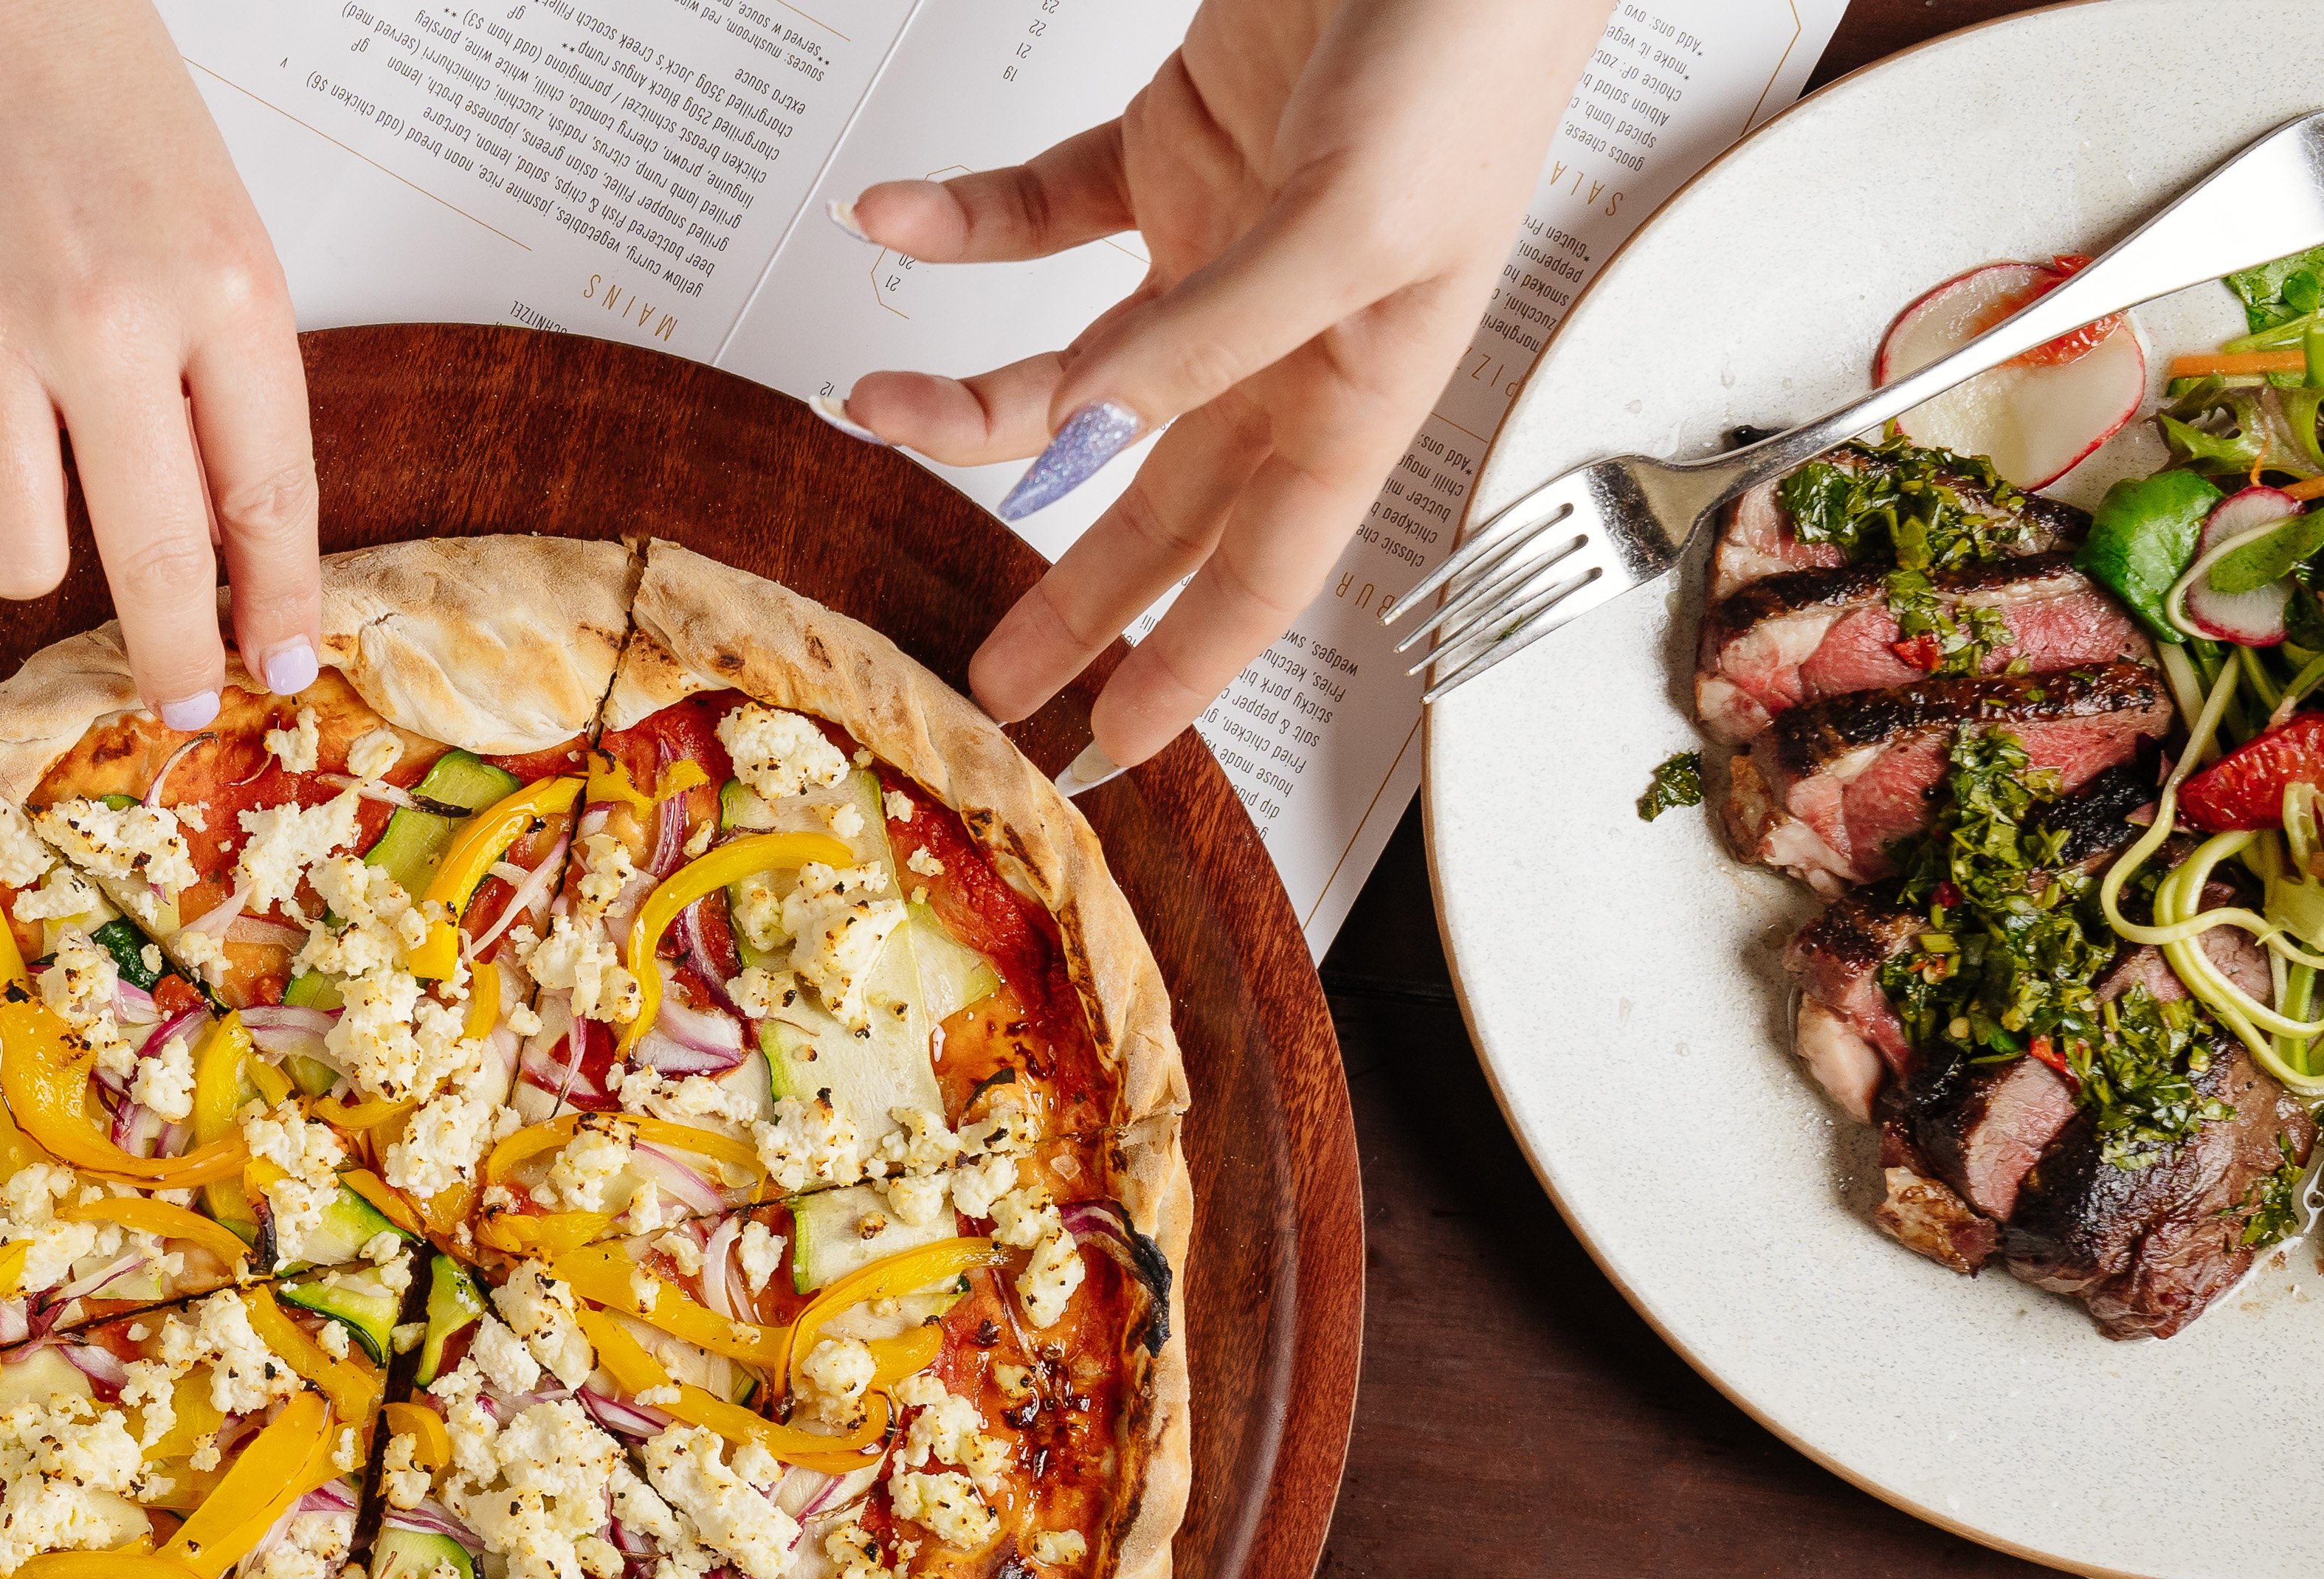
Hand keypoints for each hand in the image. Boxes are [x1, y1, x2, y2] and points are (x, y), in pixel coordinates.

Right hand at [0, 0, 324, 723]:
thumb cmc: (92, 95)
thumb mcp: (215, 226)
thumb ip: (230, 378)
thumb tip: (238, 548)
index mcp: (222, 287)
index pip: (267, 499)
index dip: (277, 604)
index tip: (278, 665)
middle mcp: (108, 319)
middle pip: (154, 563)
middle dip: (170, 656)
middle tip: (172, 694)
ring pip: (11, 557)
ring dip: (27, 551)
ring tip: (28, 485)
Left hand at [830, 0, 1616, 760]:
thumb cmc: (1472, 52)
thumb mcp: (1353, 223)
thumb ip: (1216, 333)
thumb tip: (1092, 422)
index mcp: (1359, 382)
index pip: (1264, 566)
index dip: (1187, 663)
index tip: (1113, 742)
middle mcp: (1284, 336)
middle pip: (1151, 503)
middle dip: (1065, 595)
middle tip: (989, 676)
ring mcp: (1218, 250)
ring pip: (1067, 372)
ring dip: (966, 401)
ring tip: (876, 410)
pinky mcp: (1169, 154)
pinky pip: (1038, 220)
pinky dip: (959, 227)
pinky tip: (895, 225)